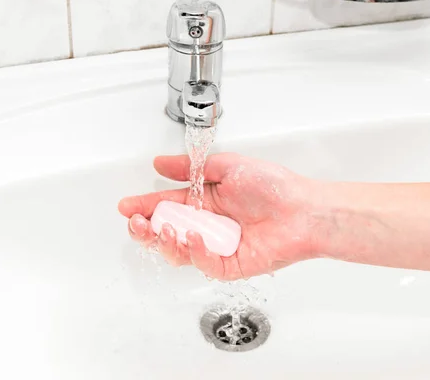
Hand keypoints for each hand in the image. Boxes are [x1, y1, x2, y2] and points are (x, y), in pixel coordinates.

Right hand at [117, 153, 327, 279]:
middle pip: (166, 233)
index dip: (144, 207)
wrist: (303, 210)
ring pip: (179, 252)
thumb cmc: (273, 186)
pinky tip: (193, 236)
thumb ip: (190, 167)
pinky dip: (194, 251)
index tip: (126, 205)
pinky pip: (204, 263)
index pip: (166, 205)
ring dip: (166, 241)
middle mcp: (207, 225)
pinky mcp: (230, 265)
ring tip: (166, 228)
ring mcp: (217, 246)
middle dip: (146, 229)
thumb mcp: (226, 167)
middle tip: (137, 222)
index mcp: (204, 202)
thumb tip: (160, 164)